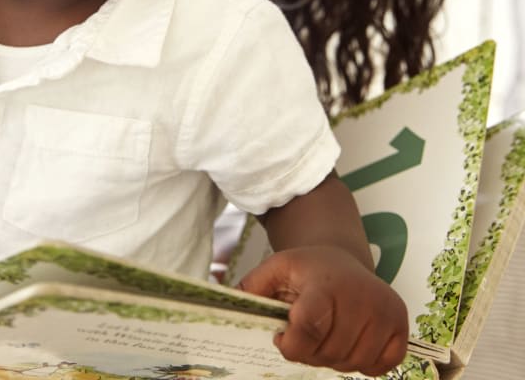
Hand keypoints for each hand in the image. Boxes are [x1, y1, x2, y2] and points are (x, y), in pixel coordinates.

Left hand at [238, 245, 408, 375]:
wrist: (343, 257)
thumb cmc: (306, 267)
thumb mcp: (275, 268)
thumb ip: (252, 287)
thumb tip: (224, 301)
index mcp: (325, 283)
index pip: (309, 329)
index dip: (291, 344)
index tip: (282, 337)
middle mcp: (360, 297)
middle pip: (329, 352)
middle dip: (309, 350)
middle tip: (304, 331)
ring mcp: (385, 313)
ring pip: (352, 363)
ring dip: (333, 357)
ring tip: (326, 332)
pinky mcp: (401, 328)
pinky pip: (379, 368)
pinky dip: (361, 361)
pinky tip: (349, 337)